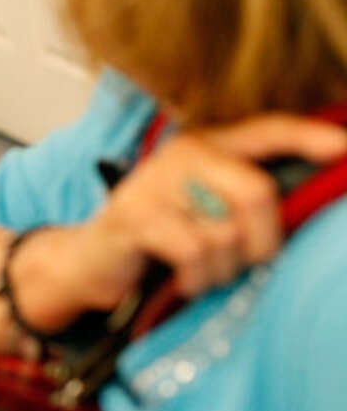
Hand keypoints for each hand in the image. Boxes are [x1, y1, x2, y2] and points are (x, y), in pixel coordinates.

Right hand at [69, 114, 346, 304]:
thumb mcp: (203, 206)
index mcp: (206, 145)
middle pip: (256, 192)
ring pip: (225, 232)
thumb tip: (306, 206)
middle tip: (250, 262)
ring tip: (206, 273)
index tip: (346, 151)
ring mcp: (155, 184)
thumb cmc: (157, 237)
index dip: (311, 138)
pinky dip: (198, 277)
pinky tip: (187, 280)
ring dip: (223, 268)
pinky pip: (193, 252)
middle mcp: (182, 155)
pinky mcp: (135, 218)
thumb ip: (244, 195)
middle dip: (264, 240)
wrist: (89, 260)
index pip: (268, 130)